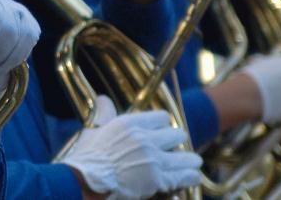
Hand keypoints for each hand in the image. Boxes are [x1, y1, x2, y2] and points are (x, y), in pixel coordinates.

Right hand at [58, 95, 201, 199]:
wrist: (87, 182)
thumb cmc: (86, 158)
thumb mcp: (93, 130)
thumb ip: (104, 113)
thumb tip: (103, 98)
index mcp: (129, 124)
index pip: (161, 117)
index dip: (163, 124)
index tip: (163, 130)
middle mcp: (145, 139)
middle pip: (176, 135)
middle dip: (177, 141)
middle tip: (177, 148)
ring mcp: (154, 160)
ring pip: (186, 157)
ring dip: (189, 160)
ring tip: (193, 162)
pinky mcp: (159, 180)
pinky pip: (185, 176)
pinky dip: (191, 176)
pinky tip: (194, 176)